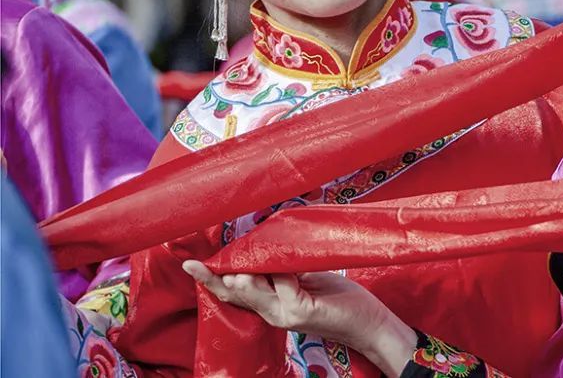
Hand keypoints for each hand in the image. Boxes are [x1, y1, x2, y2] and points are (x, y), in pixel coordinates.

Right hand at [182, 261, 415, 373]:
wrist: (367, 321)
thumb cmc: (338, 297)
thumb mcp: (304, 277)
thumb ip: (282, 268)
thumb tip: (263, 245)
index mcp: (269, 303)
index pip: (233, 291)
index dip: (212, 278)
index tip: (191, 265)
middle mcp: (272, 312)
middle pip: (236, 294)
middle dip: (216, 278)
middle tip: (196, 265)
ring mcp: (286, 313)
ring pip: (256, 292)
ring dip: (245, 278)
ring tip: (232, 269)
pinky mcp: (302, 310)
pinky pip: (285, 286)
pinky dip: (281, 273)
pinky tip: (279, 262)